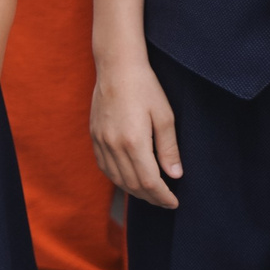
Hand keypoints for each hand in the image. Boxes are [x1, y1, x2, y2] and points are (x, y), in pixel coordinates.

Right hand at [89, 54, 182, 207]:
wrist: (117, 67)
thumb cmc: (145, 88)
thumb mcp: (165, 116)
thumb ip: (169, 148)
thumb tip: (175, 175)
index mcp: (134, 141)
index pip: (148, 181)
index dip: (162, 196)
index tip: (174, 202)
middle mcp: (114, 144)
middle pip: (132, 184)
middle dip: (151, 197)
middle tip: (166, 201)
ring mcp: (101, 140)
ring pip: (116, 178)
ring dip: (134, 191)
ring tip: (150, 194)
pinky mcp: (94, 135)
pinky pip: (104, 166)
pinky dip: (117, 178)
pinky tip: (128, 179)